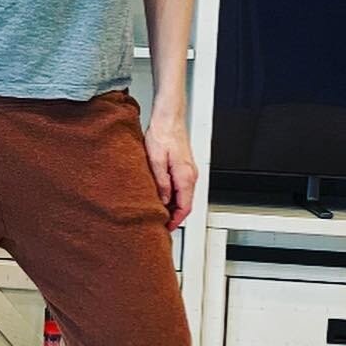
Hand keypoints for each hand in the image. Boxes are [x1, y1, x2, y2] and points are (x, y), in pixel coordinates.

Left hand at [144, 113, 196, 230]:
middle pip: (185, 204)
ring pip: (183, 196)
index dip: (175, 221)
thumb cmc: (162, 133)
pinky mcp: (184, 167)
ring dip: (172, 207)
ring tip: (157, 213)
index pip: (185, 207)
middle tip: (159, 224)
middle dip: (173, 217)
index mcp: (185, 176)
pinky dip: (172, 196)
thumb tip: (163, 200)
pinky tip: (160, 196)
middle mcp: (190, 175)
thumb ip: (160, 182)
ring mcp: (189, 171)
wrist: (169, 117)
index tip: (165, 228)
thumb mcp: (155, 160)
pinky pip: (181, 187)